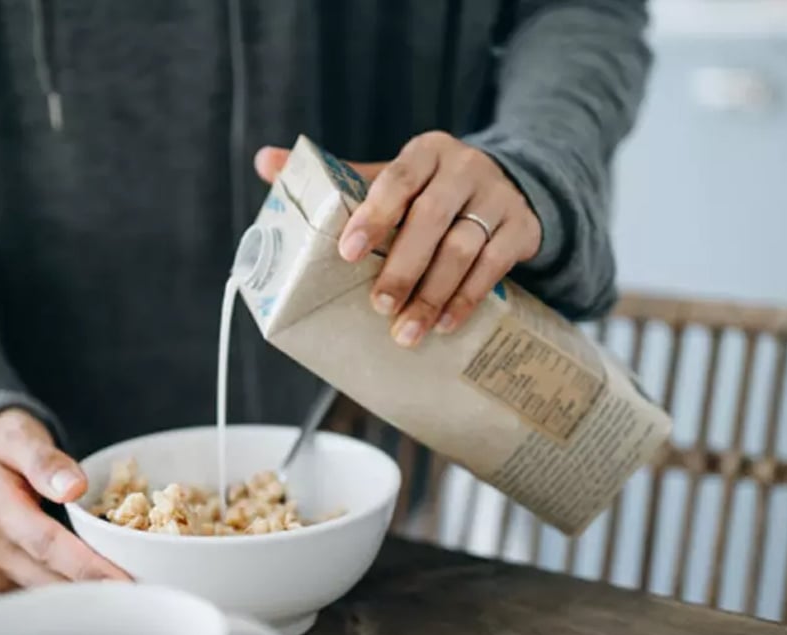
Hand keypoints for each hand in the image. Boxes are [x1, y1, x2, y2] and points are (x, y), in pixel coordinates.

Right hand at [0, 408, 128, 590]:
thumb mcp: (18, 436)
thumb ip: (45, 461)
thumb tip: (75, 487)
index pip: (48, 547)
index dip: (90, 568)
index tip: (127, 584)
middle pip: (54, 581)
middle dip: (101, 590)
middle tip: (150, 595)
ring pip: (51, 594)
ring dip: (92, 594)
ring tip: (137, 592)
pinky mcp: (3, 581)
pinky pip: (45, 592)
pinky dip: (77, 590)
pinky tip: (107, 584)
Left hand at [255, 131, 540, 345]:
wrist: (504, 188)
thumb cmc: (429, 190)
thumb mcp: (388, 177)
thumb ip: (335, 176)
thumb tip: (264, 162)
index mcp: (426, 152)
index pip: (397, 178)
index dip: (373, 215)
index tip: (347, 253)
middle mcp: (464, 168)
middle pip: (431, 219)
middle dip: (402, 268)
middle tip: (378, 305)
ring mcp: (497, 197)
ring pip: (464, 248)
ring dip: (433, 294)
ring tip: (406, 331)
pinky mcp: (522, 227)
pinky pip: (494, 267)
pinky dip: (467, 299)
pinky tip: (445, 325)